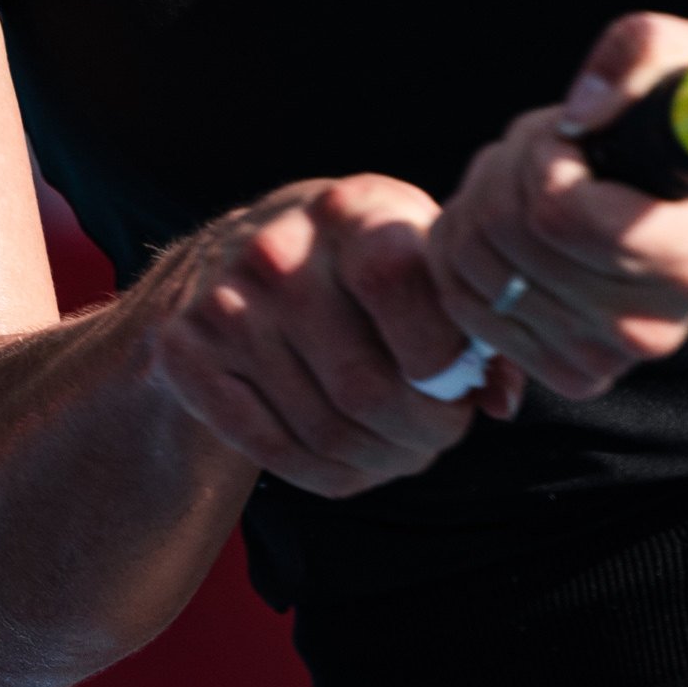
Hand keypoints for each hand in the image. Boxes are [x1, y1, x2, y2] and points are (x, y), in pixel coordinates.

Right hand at [132, 174, 523, 496]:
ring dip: (380, 462)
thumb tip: (501, 402)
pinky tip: (353, 466)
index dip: (440, 355)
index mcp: (350, 210)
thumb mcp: (417, 257)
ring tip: (402, 451)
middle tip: (440, 437)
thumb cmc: (356, 263)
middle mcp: (277, 249)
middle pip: (363, 385)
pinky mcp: (186, 353)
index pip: (397, 283)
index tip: (460, 385)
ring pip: (323, 429)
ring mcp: (223, 303)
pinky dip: (326, 476)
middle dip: (421, 433)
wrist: (233, 256)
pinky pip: (270, 448)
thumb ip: (471, 321)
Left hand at [429, 14, 687, 399]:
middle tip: (549, 145)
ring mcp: (607, 357)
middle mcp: (652, 324)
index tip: (575, 136)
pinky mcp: (568, 372)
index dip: (544, 156)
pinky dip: (467, 249)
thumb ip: (637, 54)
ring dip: (483, 201)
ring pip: (473, 269)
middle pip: (507, 236)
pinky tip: (514, 223)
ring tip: (535, 179)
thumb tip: (578, 114)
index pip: (559, 213)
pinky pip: (464, 305)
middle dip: (508, 166)